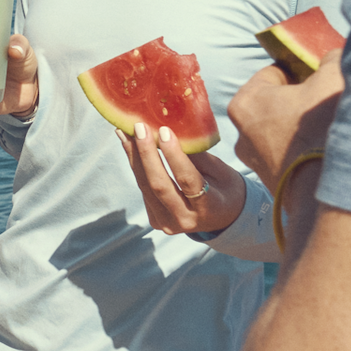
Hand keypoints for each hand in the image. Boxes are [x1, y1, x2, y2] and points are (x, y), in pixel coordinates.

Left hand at [119, 123, 247, 234]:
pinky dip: (136, 165)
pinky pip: (143, 189)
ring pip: (146, 187)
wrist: (222, 218)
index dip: (174, 156)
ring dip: (134, 157)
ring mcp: (167, 223)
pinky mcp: (155, 220)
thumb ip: (197, 156)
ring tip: (125, 132)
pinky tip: (129, 145)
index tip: (164, 131)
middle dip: (147, 154)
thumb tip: (172, 129)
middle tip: (139, 127)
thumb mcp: (221, 172)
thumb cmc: (226, 189)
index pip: (188, 181)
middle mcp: (186, 219)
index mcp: (209, 208)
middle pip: (159, 186)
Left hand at [229, 49, 344, 181]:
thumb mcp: (332, 77)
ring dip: (303, 127)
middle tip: (326, 104)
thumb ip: (329, 59)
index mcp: (245, 102)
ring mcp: (255, 161)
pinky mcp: (271, 182)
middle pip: (276, 104)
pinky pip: (289, 154)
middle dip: (300, 101)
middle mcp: (241, 133)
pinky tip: (325, 152)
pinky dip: (304, 150)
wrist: (328, 189)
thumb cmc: (323, 127)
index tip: (319, 78)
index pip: (275, 74)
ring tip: (329, 130)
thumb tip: (330, 58)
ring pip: (282, 131)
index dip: (301, 73)